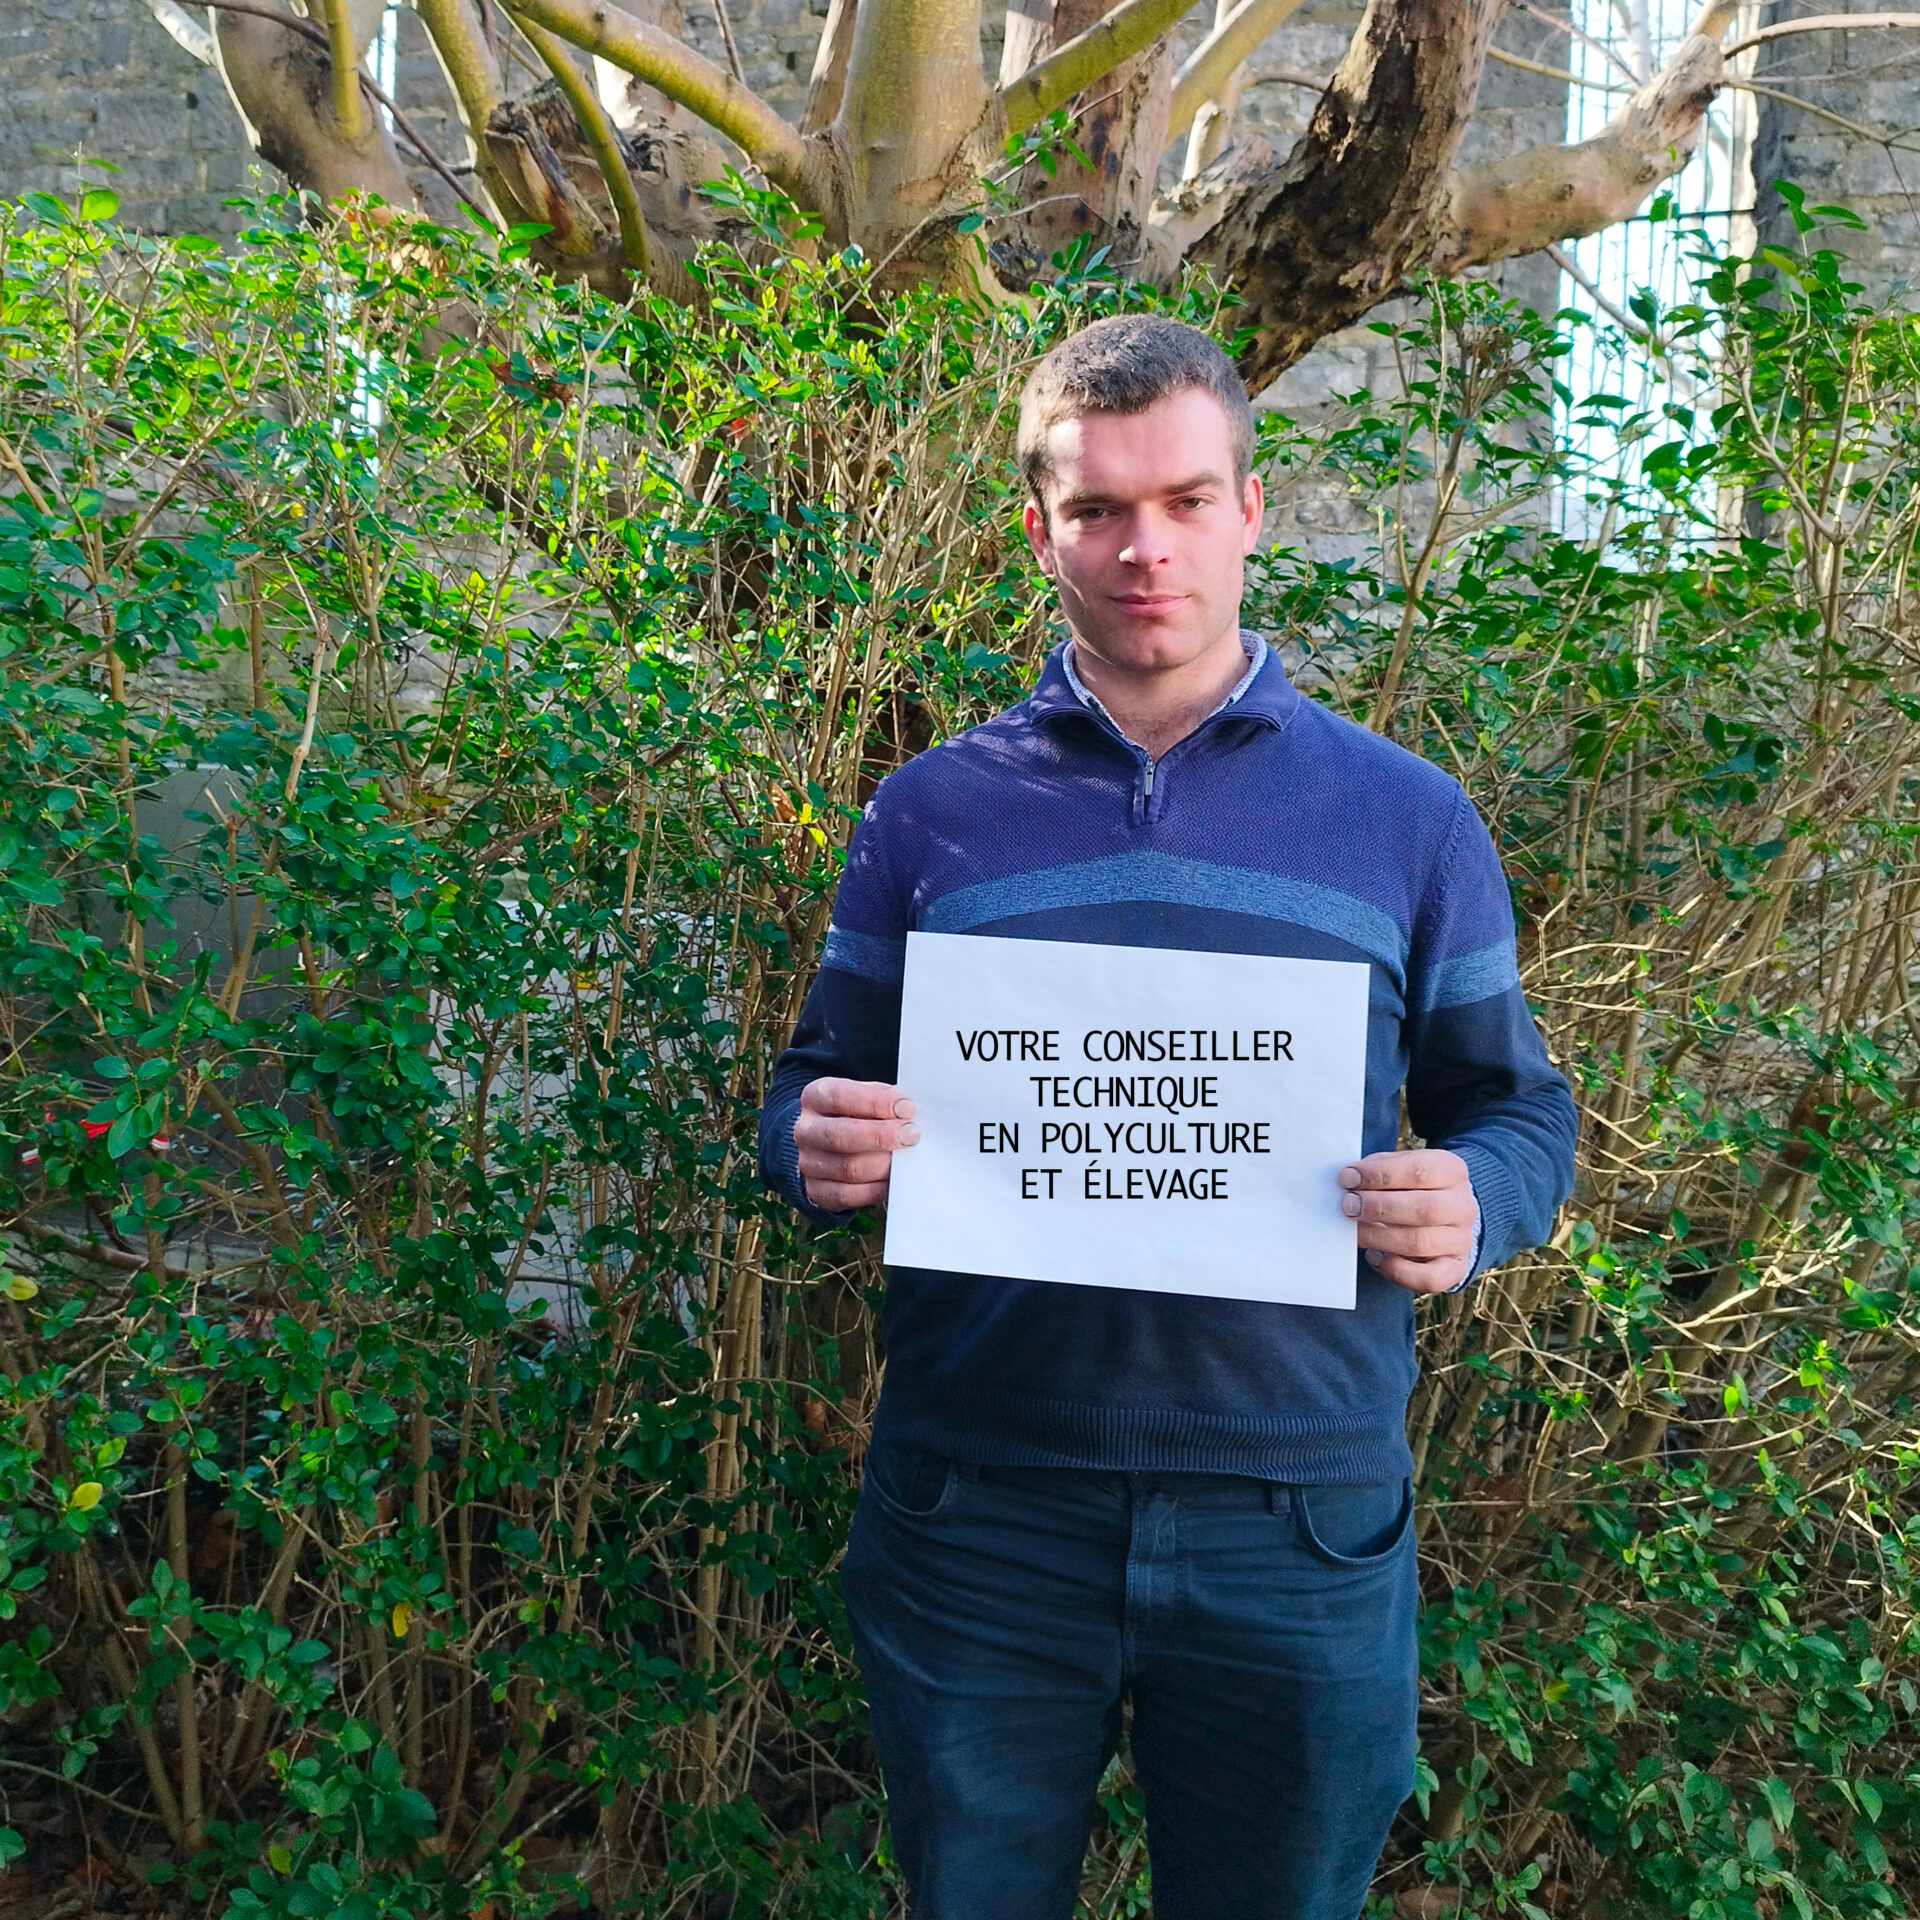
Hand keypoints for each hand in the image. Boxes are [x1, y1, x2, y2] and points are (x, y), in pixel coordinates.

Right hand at [794, 1077, 918, 1211]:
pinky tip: (893, 1180)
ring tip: (907, 1159)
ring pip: (847, 1169)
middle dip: (880, 1136)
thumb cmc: (856, 1113)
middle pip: (839, 1136)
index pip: (840, 1097)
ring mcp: (808, 1163)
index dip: (875, 1102)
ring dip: (883, 1165)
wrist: (828, 1141)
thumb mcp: (866, 1095)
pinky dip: (875, 1189)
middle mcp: (806, 1130)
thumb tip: (909, 1111)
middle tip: (911, 1135)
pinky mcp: (816, 1191)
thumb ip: (884, 1099)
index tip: (907, 1108)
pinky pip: (847, 1195)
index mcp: (815, 1097)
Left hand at [1338, 1148, 1476, 1294]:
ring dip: (1379, 1238)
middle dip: (1379, 1207)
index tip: (1348, 1178)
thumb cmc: (1410, 1187)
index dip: (1380, 1175)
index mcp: (1451, 1171)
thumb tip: (1348, 1180)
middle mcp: (1462, 1206)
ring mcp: (1461, 1240)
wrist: (1442, 1216)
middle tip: (1348, 1206)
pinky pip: (1428, 1278)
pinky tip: (1374, 1257)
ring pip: (1421, 1243)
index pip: (1419, 1171)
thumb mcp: (1398, 1167)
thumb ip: (1377, 1170)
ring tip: (1355, 1231)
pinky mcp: (1453, 1269)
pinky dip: (1396, 1271)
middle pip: (1425, 1209)